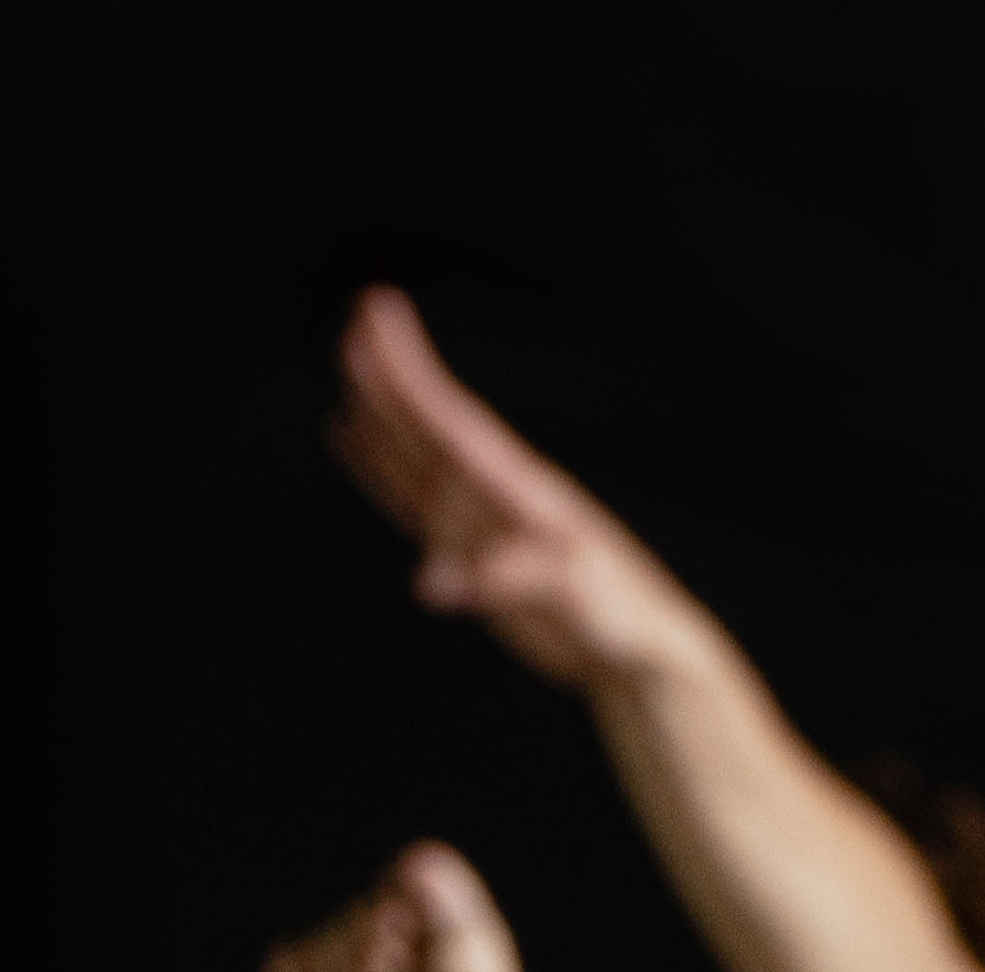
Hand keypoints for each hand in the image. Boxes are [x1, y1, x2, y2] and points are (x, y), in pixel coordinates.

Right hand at [328, 289, 702, 685]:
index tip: (383, 312)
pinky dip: (379, 468)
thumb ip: (507, 578)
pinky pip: (410, 501)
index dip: (412, 370)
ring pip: (412, 454)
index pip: (451, 418)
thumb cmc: (620, 612)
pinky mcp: (470, 553)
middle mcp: (491, 492)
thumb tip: (432, 582)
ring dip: (378, 413)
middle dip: (392, 377)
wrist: (638, 645)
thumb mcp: (574, 591)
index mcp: (516, 487)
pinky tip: (353, 440)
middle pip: (428, 424)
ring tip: (347, 364)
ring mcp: (478, 519)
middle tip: (356, 318)